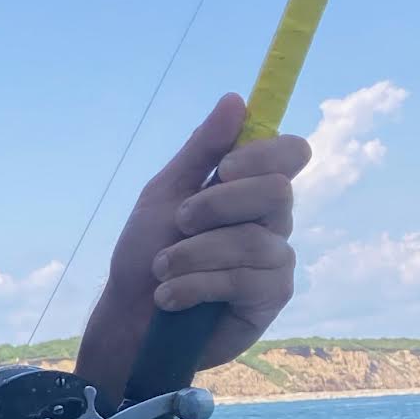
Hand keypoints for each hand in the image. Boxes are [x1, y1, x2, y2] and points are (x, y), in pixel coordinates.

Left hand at [86, 94, 310, 378]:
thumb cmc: (145, 254)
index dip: (264, 154)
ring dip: (194, 254)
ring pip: (253, 241)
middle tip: (178, 222)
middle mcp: (271, 221)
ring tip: (162, 270)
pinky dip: (197, 285)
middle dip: (215, 205)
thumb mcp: (165, 194)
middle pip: (276, 192)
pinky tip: (169, 297)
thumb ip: (201, 150)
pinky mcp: (270, 299)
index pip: (291, 154)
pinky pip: (247, 281)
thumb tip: (236, 99)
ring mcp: (275, 261)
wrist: (128, 319)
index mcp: (249, 189)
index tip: (221, 169)